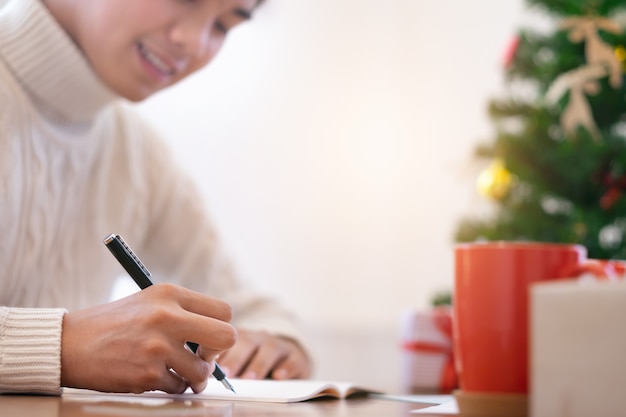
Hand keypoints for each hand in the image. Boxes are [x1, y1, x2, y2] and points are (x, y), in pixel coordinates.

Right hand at [60, 283, 235, 393]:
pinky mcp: (147, 373)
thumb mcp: (151, 301)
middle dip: (218, 354)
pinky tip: (155, 377)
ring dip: (193, 378)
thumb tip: (218, 341)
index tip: (207, 339)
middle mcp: (167, 316)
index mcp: (170, 294)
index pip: (223, 311)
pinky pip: (177, 386)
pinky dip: (170, 386)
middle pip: (226, 337)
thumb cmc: (114, 324)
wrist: (69, 344)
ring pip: (202, 371)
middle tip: (204, 359)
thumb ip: (185, 313)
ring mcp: (157, 346)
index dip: (221, 328)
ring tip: (179, 373)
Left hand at [216, 329, 311, 379]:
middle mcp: (260, 338)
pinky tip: (279, 376)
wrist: (290, 357)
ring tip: (249, 379)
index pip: (227, 340)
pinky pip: (292, 360)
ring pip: (270, 351)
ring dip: (258, 365)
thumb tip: (201, 375)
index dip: (217, 351)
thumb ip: (224, 363)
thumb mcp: (240, 359)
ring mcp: (279, 346)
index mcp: (241, 337)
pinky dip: (286, 368)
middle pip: (247, 343)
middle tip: (226, 374)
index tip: (208, 365)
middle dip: (236, 358)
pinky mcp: (297, 357)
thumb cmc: (256, 361)